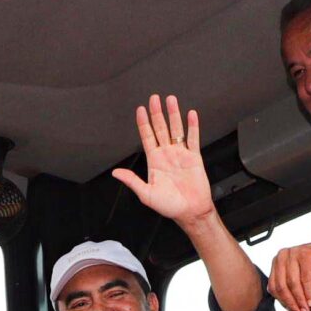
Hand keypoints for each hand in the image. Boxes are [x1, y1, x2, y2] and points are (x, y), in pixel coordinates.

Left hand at [111, 95, 215, 231]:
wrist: (191, 212)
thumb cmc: (170, 206)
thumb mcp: (146, 194)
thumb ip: (132, 181)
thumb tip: (116, 174)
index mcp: (154, 161)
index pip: (147, 137)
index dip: (143, 123)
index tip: (140, 110)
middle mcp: (167, 155)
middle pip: (160, 128)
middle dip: (156, 113)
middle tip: (154, 99)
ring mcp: (180, 154)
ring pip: (176, 129)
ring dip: (173, 114)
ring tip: (170, 100)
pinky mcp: (194, 157)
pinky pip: (193, 138)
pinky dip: (192, 126)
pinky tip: (191, 115)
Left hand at [270, 239, 310, 310]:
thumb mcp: (297, 274)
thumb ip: (289, 286)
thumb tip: (290, 306)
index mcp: (278, 261)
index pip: (274, 286)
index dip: (283, 302)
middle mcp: (283, 255)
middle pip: (282, 285)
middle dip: (292, 302)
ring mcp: (295, 253)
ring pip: (293, 283)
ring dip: (301, 299)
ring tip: (307, 308)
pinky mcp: (307, 254)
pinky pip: (306, 278)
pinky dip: (310, 292)